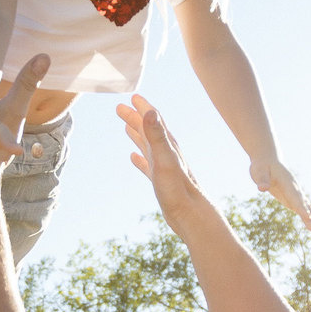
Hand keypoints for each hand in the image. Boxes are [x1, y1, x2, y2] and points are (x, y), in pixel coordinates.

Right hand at [117, 95, 213, 225]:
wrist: (190, 214)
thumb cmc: (178, 188)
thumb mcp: (164, 159)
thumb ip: (157, 135)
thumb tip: (149, 112)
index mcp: (167, 145)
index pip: (154, 120)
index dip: (143, 107)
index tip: (132, 97)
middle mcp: (166, 153)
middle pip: (148, 130)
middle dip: (135, 118)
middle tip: (120, 108)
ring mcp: (163, 167)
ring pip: (147, 145)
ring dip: (137, 134)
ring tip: (127, 127)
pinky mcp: (160, 181)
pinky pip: (147, 165)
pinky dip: (139, 158)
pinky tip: (134, 158)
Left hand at [249, 155, 310, 231]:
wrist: (268, 160)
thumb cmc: (262, 166)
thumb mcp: (259, 172)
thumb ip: (262, 180)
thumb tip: (262, 188)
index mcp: (287, 181)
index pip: (294, 196)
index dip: (300, 206)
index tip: (306, 216)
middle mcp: (294, 187)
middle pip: (302, 203)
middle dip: (309, 215)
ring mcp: (294, 192)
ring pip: (304, 206)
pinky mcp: (291, 197)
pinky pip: (301, 207)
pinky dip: (307, 216)